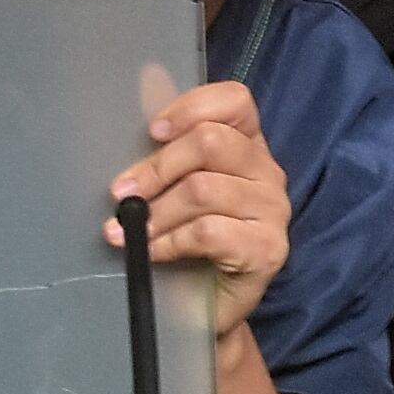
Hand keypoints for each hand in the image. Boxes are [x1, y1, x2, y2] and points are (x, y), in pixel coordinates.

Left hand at [109, 79, 289, 337]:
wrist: (202, 311)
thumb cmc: (186, 244)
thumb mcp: (174, 189)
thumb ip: (166, 148)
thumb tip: (143, 82)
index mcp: (249, 146)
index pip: (235, 102)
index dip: (191, 107)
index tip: (153, 132)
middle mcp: (268, 173)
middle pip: (211, 143)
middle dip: (156, 168)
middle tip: (121, 193)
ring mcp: (273, 212)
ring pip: (203, 190)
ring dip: (155, 213)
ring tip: (124, 230)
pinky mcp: (267, 250)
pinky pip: (207, 233)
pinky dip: (168, 241)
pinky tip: (151, 252)